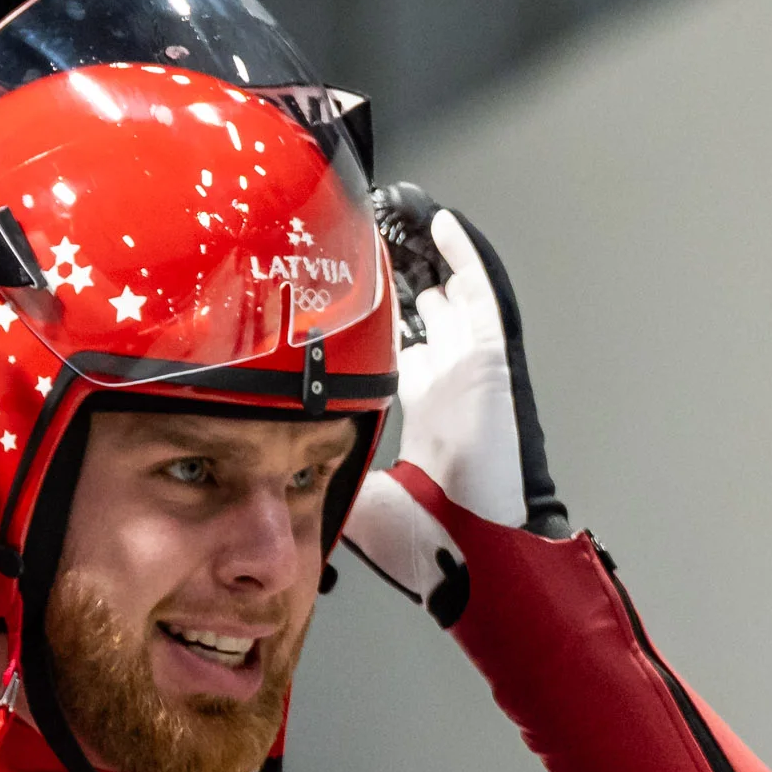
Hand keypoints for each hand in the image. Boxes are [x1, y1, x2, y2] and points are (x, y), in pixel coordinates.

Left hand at [345, 188, 567, 618]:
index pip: (397, 356)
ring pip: (446, 297)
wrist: (478, 551)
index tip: (347, 305)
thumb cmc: (436, 540)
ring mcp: (469, 368)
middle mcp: (446, 384)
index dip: (376, 329)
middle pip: (423, 318)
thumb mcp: (364, 502)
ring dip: (424, 261)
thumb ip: (330, 484)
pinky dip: (463, 257)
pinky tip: (439, 226)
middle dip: (400, 286)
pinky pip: (479, 295)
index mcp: (424, 414)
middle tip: (373, 247)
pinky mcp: (491, 359)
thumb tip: (281, 488)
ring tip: (402, 219)